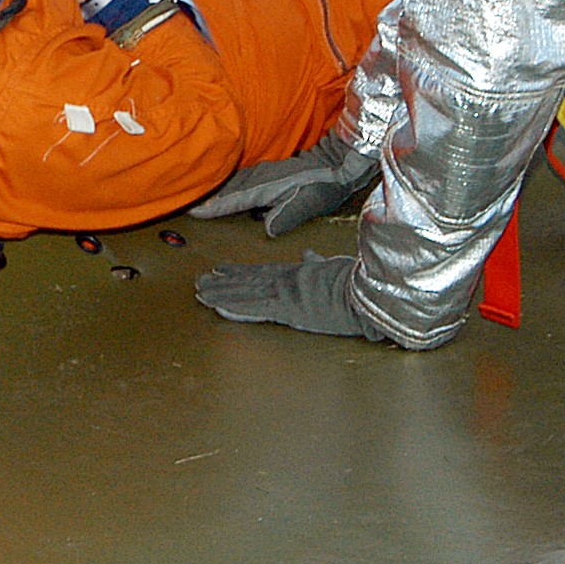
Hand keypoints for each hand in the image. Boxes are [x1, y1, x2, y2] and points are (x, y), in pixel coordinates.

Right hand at [188, 132, 377, 234]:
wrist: (339, 161)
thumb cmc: (325, 185)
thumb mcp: (309, 203)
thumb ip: (287, 216)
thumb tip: (267, 230)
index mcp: (266, 187)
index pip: (233, 200)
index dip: (213, 207)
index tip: (192, 210)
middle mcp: (260, 178)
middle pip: (226, 189)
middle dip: (205, 196)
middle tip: (183, 203)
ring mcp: (263, 172)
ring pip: (232, 182)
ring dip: (215, 189)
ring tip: (197, 197)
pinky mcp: (269, 170)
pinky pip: (240, 178)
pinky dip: (228, 184)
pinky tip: (224, 188)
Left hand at [196, 252, 377, 338]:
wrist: (364, 288)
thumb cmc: (355, 280)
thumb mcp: (334, 267)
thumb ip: (319, 263)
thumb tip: (310, 255)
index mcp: (296, 272)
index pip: (261, 272)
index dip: (238, 272)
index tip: (221, 271)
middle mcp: (285, 279)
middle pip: (246, 280)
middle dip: (222, 282)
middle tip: (201, 282)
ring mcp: (283, 292)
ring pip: (243, 292)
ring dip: (220, 293)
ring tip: (200, 293)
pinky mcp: (284, 307)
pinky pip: (252, 307)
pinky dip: (233, 306)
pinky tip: (217, 306)